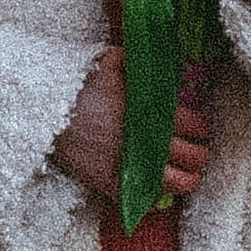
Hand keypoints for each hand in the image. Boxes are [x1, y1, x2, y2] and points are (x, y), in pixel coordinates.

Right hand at [52, 45, 210, 206]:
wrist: (48, 116)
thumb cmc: (79, 89)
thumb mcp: (108, 64)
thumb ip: (133, 60)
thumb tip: (145, 52)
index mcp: (151, 113)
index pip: (194, 126)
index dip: (201, 130)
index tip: (201, 132)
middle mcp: (147, 142)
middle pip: (191, 156)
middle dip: (199, 156)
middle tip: (198, 156)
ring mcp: (131, 165)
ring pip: (174, 183)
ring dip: (186, 181)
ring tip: (188, 179)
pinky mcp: (112, 184)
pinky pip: (142, 198)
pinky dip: (152, 196)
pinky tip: (157, 192)